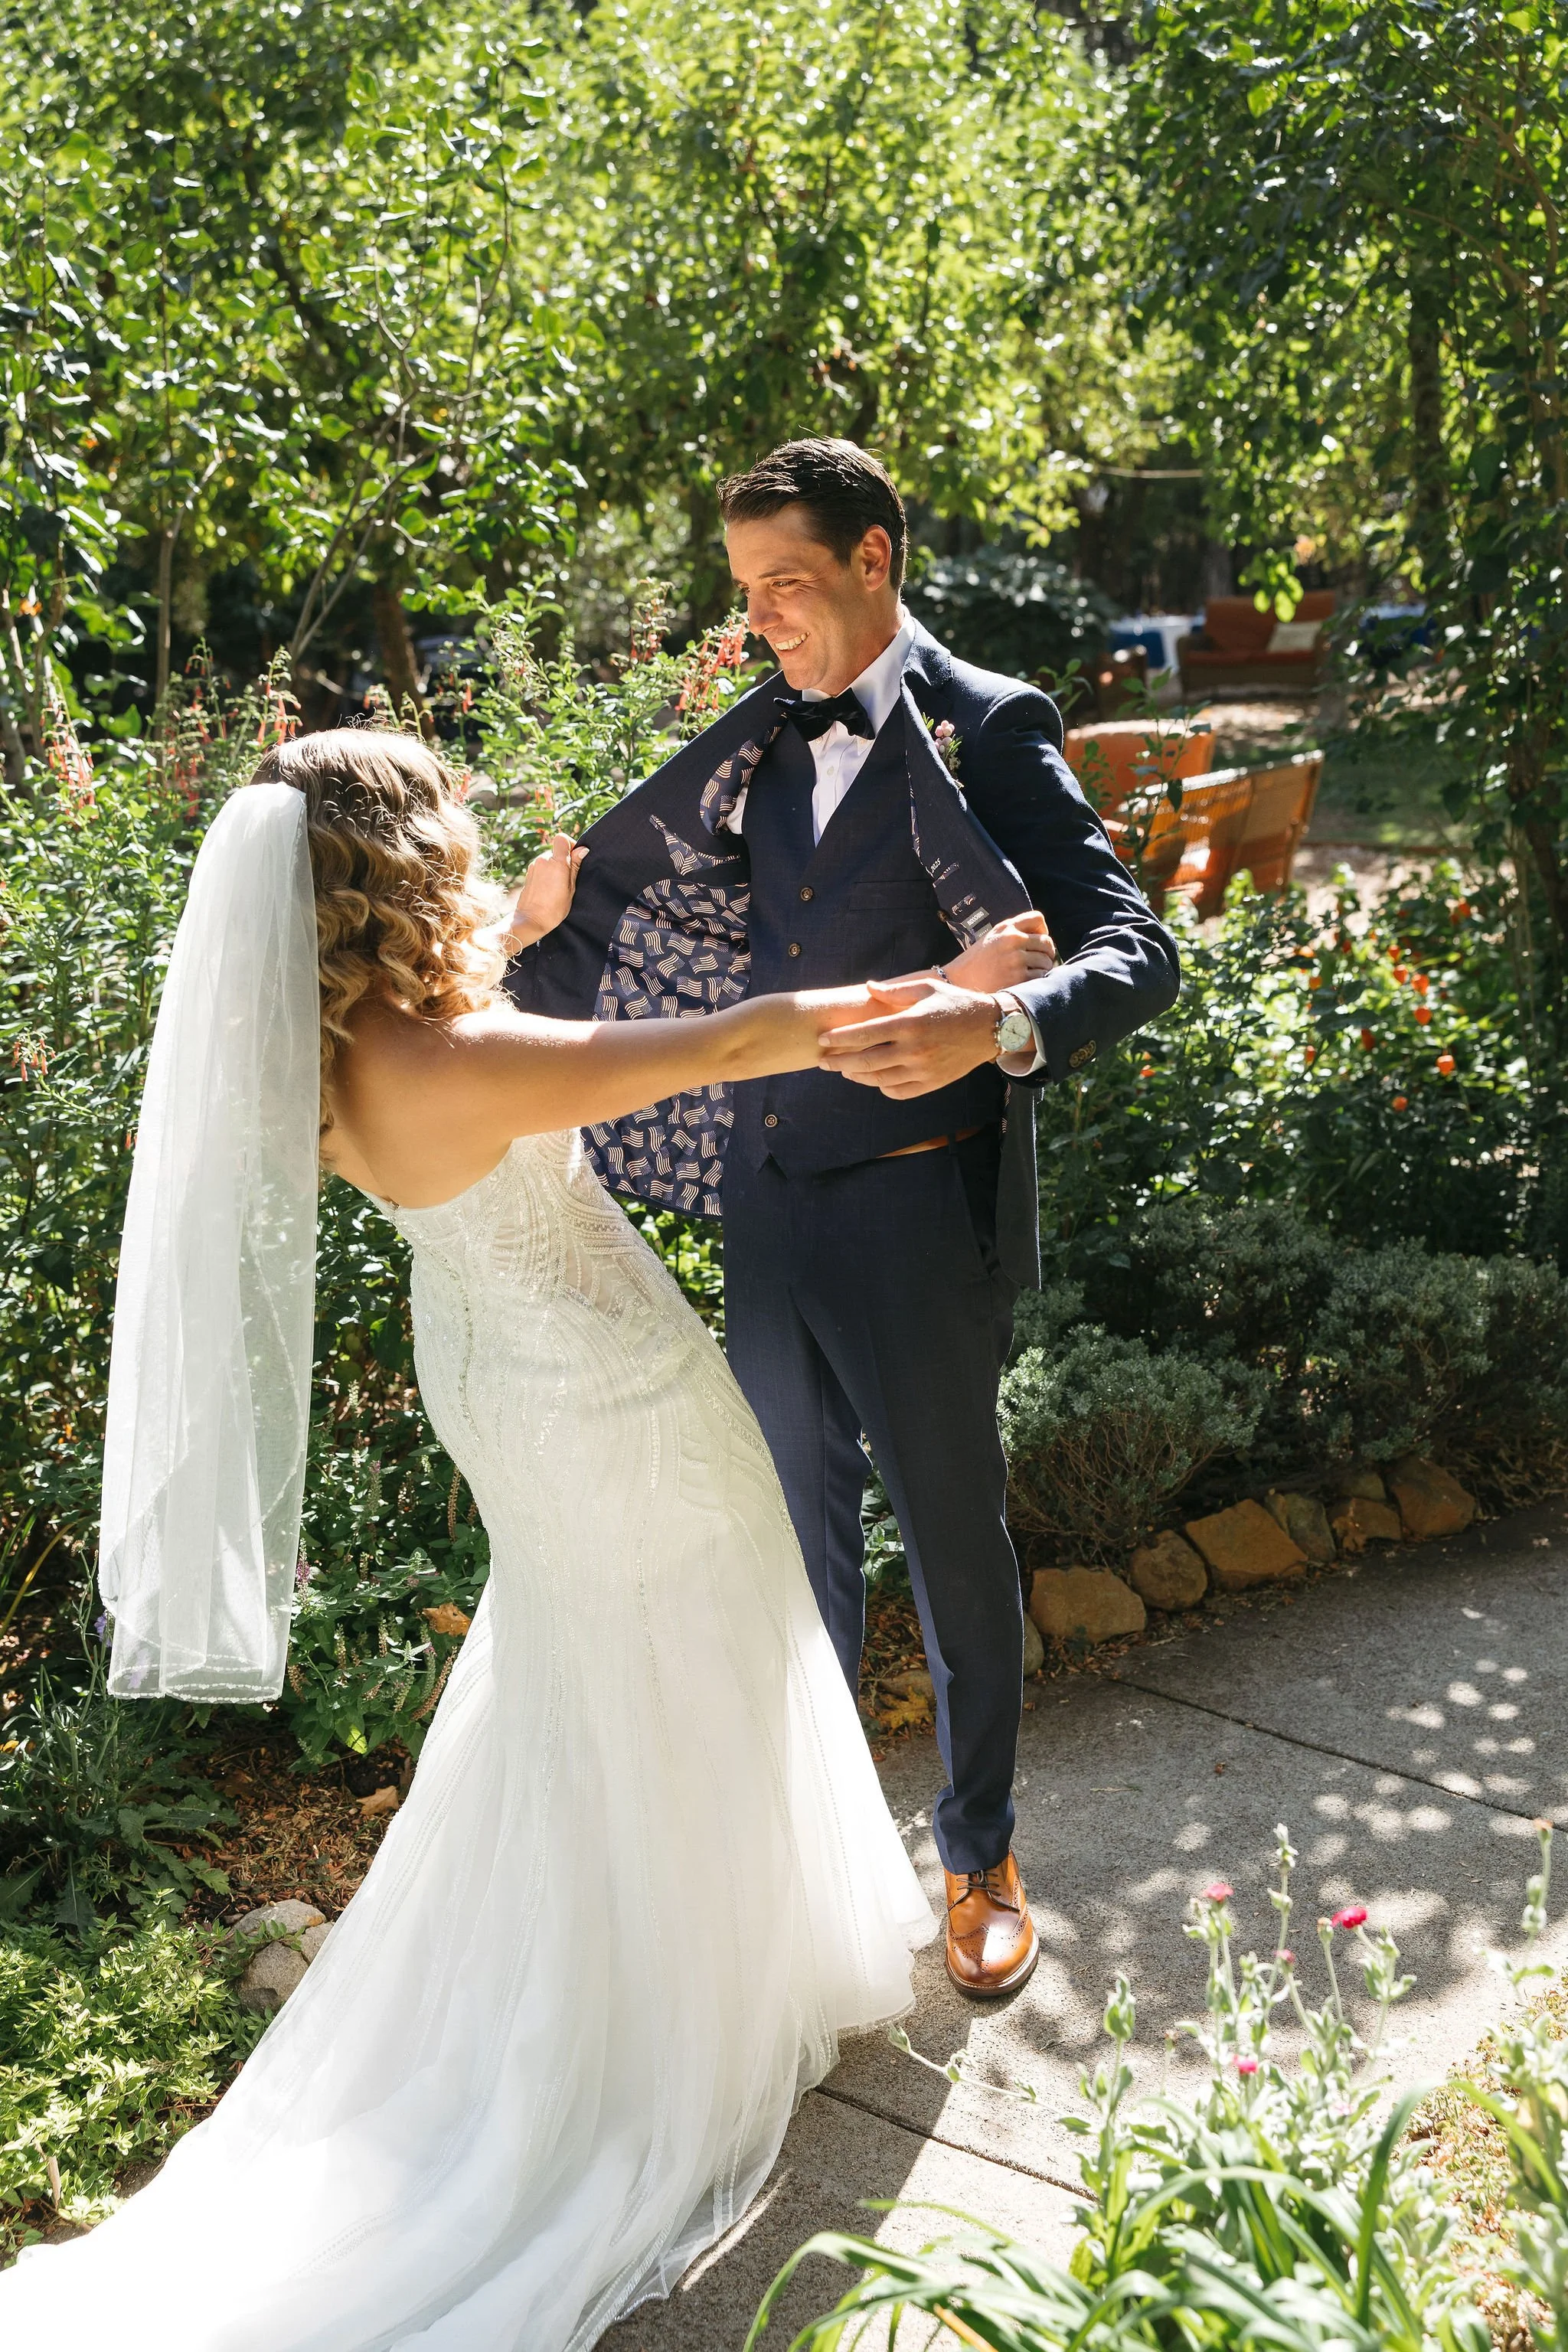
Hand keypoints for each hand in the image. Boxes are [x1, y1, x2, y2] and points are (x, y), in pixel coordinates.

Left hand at [504, 834, 587, 950]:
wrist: (531, 919)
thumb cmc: (554, 908)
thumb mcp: (570, 888)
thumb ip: (575, 866)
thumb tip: (583, 849)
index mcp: (556, 863)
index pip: (562, 838)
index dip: (571, 844)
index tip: (576, 858)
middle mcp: (543, 860)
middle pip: (556, 849)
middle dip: (564, 859)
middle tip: (568, 878)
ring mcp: (534, 866)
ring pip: (549, 858)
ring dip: (555, 867)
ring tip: (558, 885)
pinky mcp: (529, 872)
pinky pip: (542, 866)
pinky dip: (548, 872)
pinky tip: (549, 887)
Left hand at [816, 977, 999, 1098]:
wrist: (991, 1027)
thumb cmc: (956, 1003)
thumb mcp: (927, 988)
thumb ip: (894, 990)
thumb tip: (867, 988)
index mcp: (910, 1023)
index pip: (864, 1034)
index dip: (839, 1038)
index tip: (822, 1039)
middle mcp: (914, 1049)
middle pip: (865, 1062)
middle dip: (839, 1062)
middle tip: (823, 1061)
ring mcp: (923, 1069)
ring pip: (879, 1080)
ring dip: (857, 1077)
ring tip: (844, 1070)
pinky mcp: (932, 1083)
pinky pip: (899, 1091)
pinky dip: (883, 1088)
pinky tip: (875, 1080)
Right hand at [942, 910, 1055, 994]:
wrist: (957, 981)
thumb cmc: (976, 962)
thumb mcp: (992, 938)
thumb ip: (1013, 933)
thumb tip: (1042, 938)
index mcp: (1006, 928)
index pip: (1038, 919)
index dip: (1042, 931)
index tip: (1037, 943)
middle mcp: (1012, 940)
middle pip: (1047, 942)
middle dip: (1047, 954)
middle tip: (1039, 963)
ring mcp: (1016, 959)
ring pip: (1046, 961)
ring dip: (1042, 970)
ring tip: (1029, 974)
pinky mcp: (1018, 977)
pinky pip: (1041, 976)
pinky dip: (1037, 981)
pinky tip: (1025, 983)